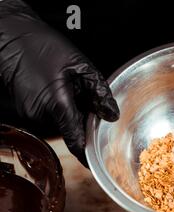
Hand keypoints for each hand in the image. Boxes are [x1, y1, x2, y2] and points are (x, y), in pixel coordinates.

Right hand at [0, 0, 118, 165]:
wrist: (10, 37)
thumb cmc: (42, 46)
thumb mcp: (80, 65)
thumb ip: (99, 92)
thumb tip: (112, 115)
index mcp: (56, 103)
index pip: (75, 140)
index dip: (87, 154)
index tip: (96, 162)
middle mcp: (40, 114)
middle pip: (71, 130)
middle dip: (84, 122)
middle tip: (89, 103)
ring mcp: (29, 114)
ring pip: (60, 124)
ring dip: (72, 115)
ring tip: (71, 90)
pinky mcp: (24, 111)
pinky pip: (49, 118)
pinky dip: (59, 110)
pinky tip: (59, 90)